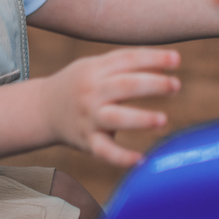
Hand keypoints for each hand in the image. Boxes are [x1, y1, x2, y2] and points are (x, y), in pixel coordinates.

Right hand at [38, 47, 180, 166]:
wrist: (42, 109)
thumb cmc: (79, 85)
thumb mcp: (93, 66)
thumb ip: (124, 63)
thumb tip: (168, 60)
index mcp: (95, 70)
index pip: (126, 59)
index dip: (153, 58)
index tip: (176, 59)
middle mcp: (91, 92)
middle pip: (124, 86)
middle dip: (152, 84)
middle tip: (175, 85)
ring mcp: (89, 118)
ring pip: (116, 118)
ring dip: (140, 118)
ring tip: (163, 119)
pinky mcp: (87, 141)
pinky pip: (105, 151)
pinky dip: (122, 158)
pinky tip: (141, 160)